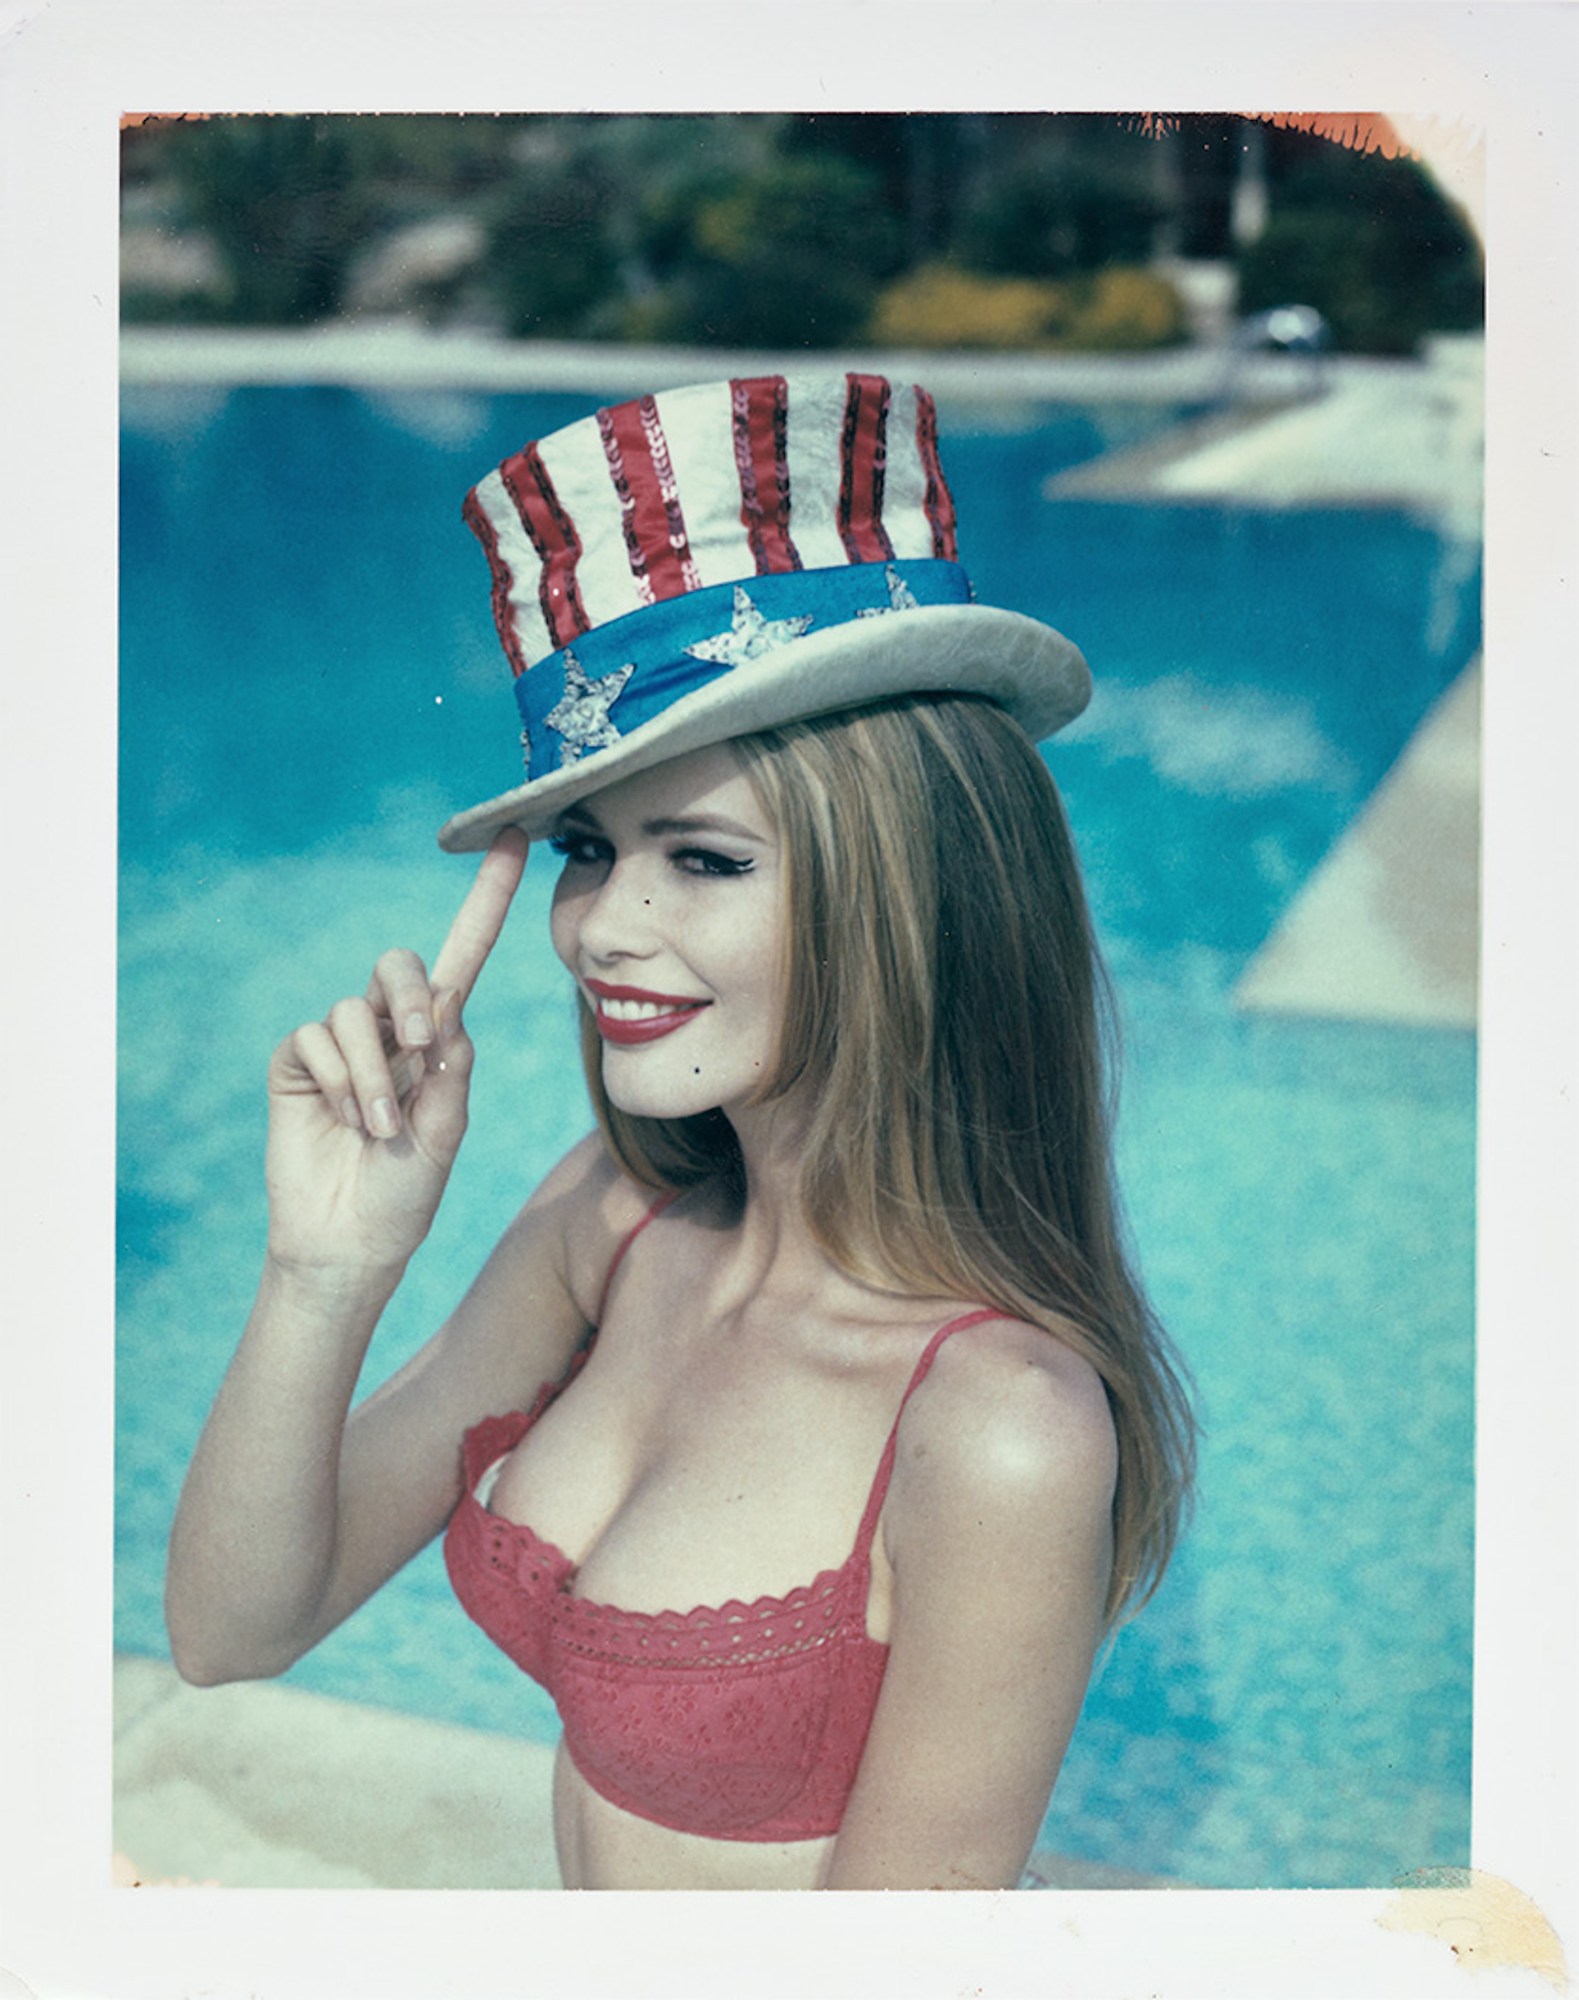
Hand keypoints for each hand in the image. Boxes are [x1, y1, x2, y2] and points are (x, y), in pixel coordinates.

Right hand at [263, 829, 528, 1278]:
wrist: (351, 1244)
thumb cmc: (406, 1193)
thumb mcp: (446, 1132)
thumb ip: (451, 1068)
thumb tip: (446, 1011)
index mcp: (439, 1038)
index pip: (465, 957)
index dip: (487, 899)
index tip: (511, 836)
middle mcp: (389, 1028)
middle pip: (400, 964)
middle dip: (409, 997)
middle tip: (419, 1047)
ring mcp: (341, 1044)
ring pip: (354, 1012)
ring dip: (375, 1076)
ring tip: (379, 1129)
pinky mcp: (298, 1063)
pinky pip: (315, 1040)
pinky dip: (341, 1084)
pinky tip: (348, 1124)